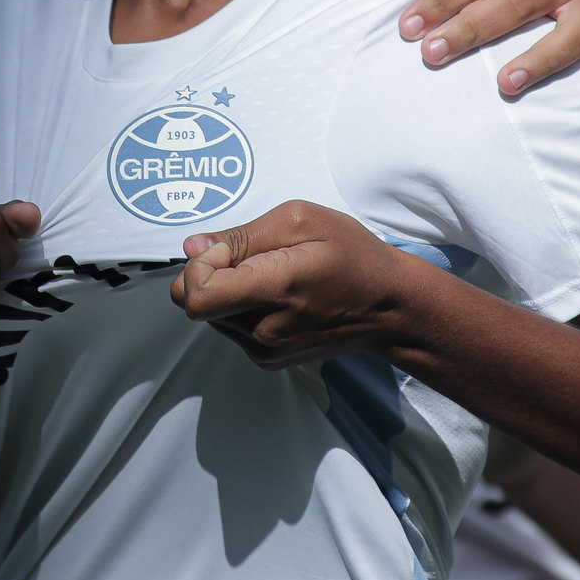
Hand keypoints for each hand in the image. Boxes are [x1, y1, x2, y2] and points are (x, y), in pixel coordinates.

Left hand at [169, 200, 418, 368]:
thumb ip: (242, 236)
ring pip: (207, 315)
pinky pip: (227, 326)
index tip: (228, 249)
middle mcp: (264, 330)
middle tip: (248, 256)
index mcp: (275, 290)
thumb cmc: (351, 254)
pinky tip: (273, 292)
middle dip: (206, 273)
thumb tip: (192, 248)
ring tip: (268, 273)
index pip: (198, 295)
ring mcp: (264, 350)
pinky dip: (237, 305)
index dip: (199, 265)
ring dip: (223, 289)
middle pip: (193, 304)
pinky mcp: (266, 359)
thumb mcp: (302, 220)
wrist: (387, 305)